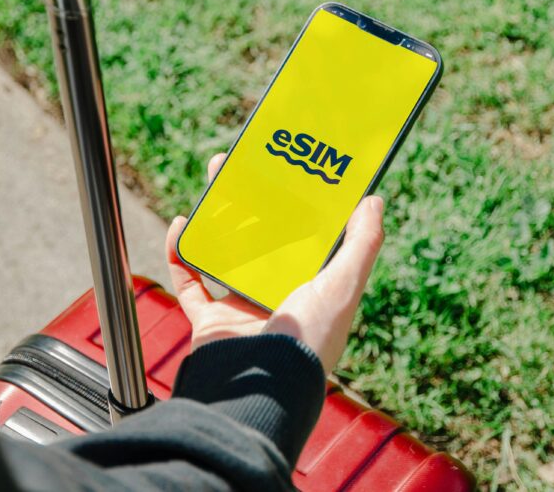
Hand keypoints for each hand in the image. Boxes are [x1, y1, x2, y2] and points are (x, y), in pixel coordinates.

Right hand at [167, 153, 385, 372]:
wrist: (263, 386)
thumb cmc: (309, 340)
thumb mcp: (344, 286)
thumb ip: (362, 244)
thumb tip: (373, 201)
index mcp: (310, 291)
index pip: (304, 239)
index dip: (296, 207)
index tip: (287, 173)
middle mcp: (276, 299)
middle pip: (260, 240)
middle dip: (250, 202)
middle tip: (243, 167)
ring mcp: (240, 311)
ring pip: (223, 254)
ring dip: (215, 217)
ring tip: (213, 180)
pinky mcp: (209, 322)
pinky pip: (188, 283)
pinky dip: (179, 254)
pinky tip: (180, 224)